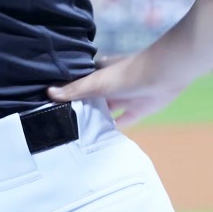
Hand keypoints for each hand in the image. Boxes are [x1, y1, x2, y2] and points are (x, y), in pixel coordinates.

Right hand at [47, 51, 184, 125]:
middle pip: (90, 99)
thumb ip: (74, 90)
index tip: (49, 106)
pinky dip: (114, 129)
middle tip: (60, 125)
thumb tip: (48, 94)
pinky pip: (122, 122)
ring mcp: (123, 99)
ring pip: (104, 111)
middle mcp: (109, 86)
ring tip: (76, 136)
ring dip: (95, 120)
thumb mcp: (96, 82)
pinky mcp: (136, 111)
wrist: (164, 75)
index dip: (65, 93)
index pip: (77, 83)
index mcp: (97, 73)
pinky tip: (101, 139)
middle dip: (79, 109)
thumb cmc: (127, 73)